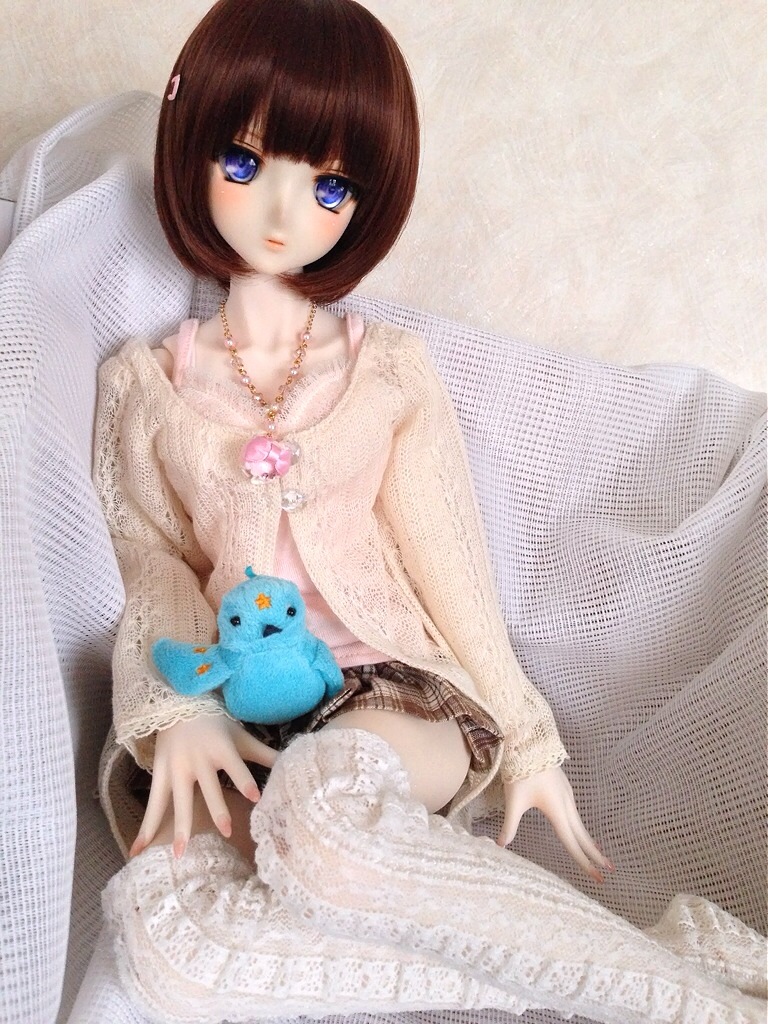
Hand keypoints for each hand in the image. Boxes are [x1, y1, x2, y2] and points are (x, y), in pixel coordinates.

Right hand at [129, 714, 276, 858]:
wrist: (178, 704)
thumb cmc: (216, 725)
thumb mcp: (240, 737)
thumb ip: (264, 753)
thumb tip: (292, 762)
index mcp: (220, 749)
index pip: (236, 766)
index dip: (245, 780)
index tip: (256, 797)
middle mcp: (197, 760)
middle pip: (208, 788)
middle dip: (217, 809)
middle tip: (226, 832)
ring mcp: (176, 769)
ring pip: (177, 800)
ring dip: (179, 825)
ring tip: (180, 852)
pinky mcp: (160, 774)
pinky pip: (153, 803)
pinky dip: (146, 825)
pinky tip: (138, 849)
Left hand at [497, 765, 614, 881]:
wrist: (529, 744)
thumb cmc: (521, 773)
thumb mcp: (513, 801)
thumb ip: (509, 825)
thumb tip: (500, 845)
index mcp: (557, 811)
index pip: (572, 843)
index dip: (584, 862)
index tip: (597, 877)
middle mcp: (567, 805)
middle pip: (583, 835)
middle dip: (595, 855)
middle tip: (608, 871)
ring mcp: (568, 796)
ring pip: (580, 824)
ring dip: (589, 840)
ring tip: (598, 853)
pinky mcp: (565, 789)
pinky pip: (576, 813)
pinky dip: (581, 826)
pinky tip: (578, 829)